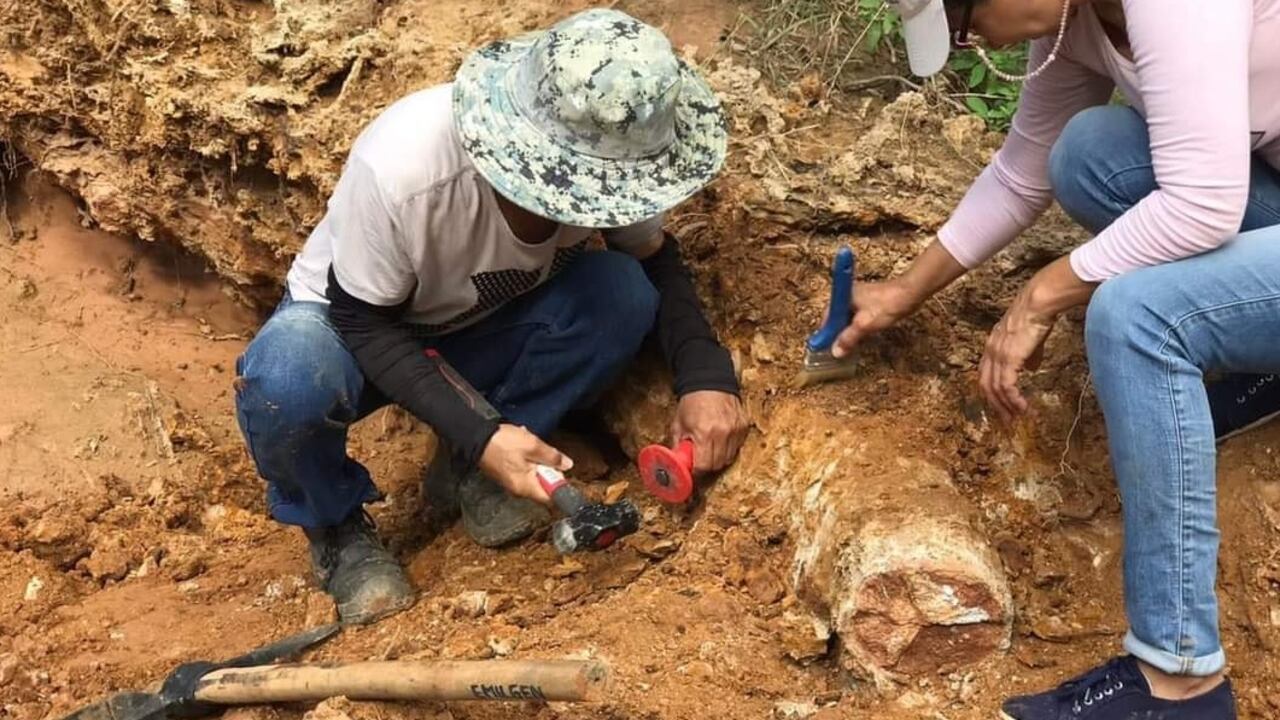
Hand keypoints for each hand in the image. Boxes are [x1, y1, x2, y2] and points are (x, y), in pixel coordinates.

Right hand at [478, 424, 572, 504]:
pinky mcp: (507, 475)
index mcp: (526, 487)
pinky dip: (527, 458)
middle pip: (543, 485)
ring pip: (534, 475)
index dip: (561, 487)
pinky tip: (522, 445)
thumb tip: (567, 465)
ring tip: (531, 445)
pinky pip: (524, 470)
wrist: (476, 438)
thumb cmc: (503, 443)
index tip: (562, 472)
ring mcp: (512, 483)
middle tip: (545, 453)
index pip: (551, 498)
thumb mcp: (533, 446)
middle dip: (548, 468)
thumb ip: (552, 457)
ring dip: (537, 460)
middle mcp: (519, 490)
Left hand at [670, 390, 749, 472]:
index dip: (696, 472)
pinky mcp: (744, 426)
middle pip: (716, 465)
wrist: (710, 381)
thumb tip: (676, 465)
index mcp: (704, 432)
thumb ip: (677, 446)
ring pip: (728, 458)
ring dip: (718, 458)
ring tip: (709, 448)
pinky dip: (728, 448)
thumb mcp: (678, 424)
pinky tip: (720, 439)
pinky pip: (737, 447)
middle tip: (699, 461)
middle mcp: (723, 433)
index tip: (692, 472)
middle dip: (706, 467)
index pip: (703, 466)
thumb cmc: (692, 402)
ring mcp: (736, 430)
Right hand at [831, 279, 920, 358]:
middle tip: (839, 349)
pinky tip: (862, 336)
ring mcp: (860, 297)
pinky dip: (857, 327)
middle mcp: (849, 295)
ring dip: (848, 331)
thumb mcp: (864, 325)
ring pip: (848, 318)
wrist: (910, 293)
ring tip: (850, 346)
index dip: (826, 333)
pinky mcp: (870, 301)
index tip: (825, 347)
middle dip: (837, 333)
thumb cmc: (888, 305)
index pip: (827, 317)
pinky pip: (858, 316)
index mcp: (843, 297)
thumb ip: (848, 338)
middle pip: (837, 318)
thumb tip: (835, 351)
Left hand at [978, 257, 1097, 423]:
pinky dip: (1013, 400)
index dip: (993, 392)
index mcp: (992, 346)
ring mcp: (997, 355)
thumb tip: (1032, 367)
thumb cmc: (1037, 317)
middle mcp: (990, 352)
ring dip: (1006, 406)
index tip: (1003, 405)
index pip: (986, 374)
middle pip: (985, 385)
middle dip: (995, 405)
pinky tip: (1022, 407)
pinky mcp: (1008, 359)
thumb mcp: (1029, 338)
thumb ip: (1028, 354)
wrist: (1039, 303)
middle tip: (1007, 421)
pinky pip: (1006, 386)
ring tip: (1017, 417)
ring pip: (995, 389)